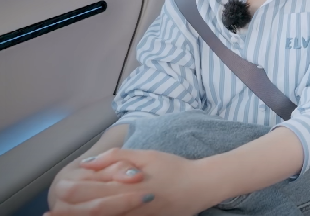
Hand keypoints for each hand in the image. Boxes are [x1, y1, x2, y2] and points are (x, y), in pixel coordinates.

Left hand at [47, 148, 217, 215]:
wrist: (201, 185)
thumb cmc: (174, 167)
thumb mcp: (147, 155)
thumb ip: (117, 157)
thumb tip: (88, 163)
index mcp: (128, 184)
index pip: (92, 191)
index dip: (71, 196)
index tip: (54, 198)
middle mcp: (129, 202)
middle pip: (94, 211)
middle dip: (70, 214)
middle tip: (51, 215)